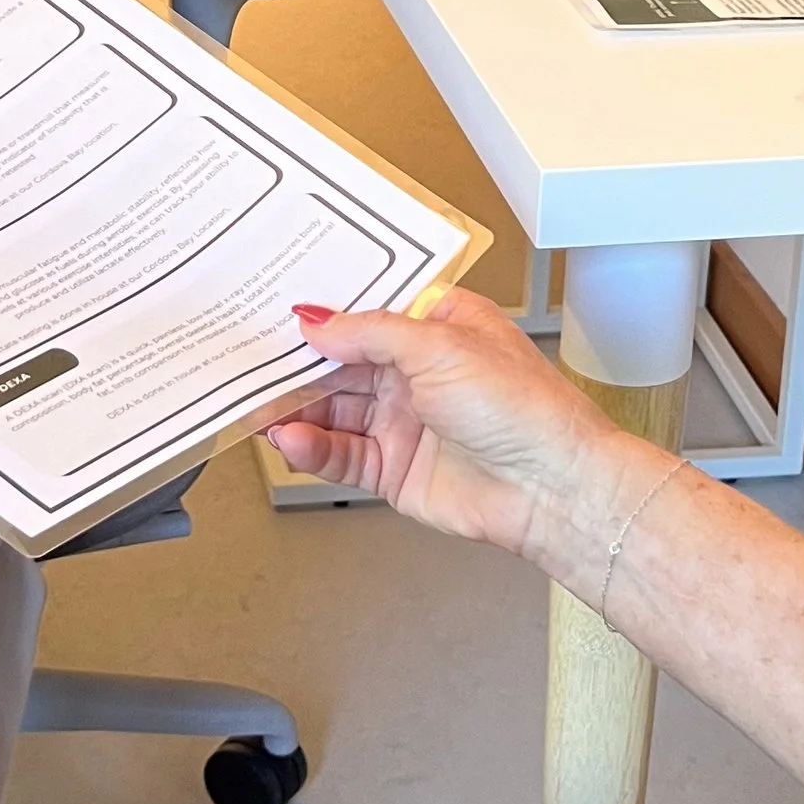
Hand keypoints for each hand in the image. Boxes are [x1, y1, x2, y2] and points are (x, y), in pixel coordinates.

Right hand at [271, 289, 652, 586]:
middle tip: (252, 366)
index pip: (365, 315)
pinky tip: (291, 440)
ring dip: (298, 411)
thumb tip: (319, 321)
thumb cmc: (524, 409)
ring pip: (334, 412)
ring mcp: (405, 423)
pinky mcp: (395, 470)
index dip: (323, 316)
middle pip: (341, 366)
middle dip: (297, 367)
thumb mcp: (438, 345)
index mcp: (436, 328)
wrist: (552, 488)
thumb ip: (369, 332)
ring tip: (261, 409)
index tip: (277, 315)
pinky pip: (341, 455)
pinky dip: (312, 449)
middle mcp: (418, 374)